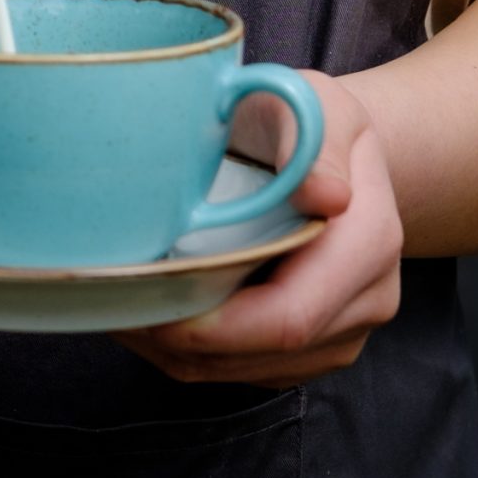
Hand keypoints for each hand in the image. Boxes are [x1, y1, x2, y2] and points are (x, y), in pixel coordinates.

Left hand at [115, 70, 404, 389]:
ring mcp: (343, 333)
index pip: (288, 318)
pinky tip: (152, 310)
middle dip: (178, 337)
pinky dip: (189, 351)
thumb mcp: (313, 104)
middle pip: (260, 353)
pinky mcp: (314, 349)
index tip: (146, 297)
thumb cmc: (310, 120)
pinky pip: (243, 372)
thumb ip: (313, 144)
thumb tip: (326, 195)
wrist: (335, 155)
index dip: (212, 326)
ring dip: (174, 349)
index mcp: (369, 243)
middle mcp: (367, 300)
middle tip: (109, 299)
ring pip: (243, 372)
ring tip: (120, 301)